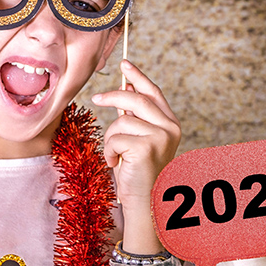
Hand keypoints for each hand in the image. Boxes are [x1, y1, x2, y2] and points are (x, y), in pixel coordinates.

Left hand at [92, 59, 181, 253]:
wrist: (144, 201)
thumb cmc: (137, 173)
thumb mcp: (136, 140)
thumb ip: (133, 117)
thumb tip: (125, 89)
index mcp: (170, 123)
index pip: (153, 93)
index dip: (138, 77)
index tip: (124, 64)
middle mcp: (170, 128)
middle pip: (136, 99)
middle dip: (113, 98)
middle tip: (95, 99)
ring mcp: (161, 136)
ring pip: (122, 121)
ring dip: (110, 138)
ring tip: (116, 155)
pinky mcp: (147, 146)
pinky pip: (116, 137)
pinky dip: (110, 151)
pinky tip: (117, 164)